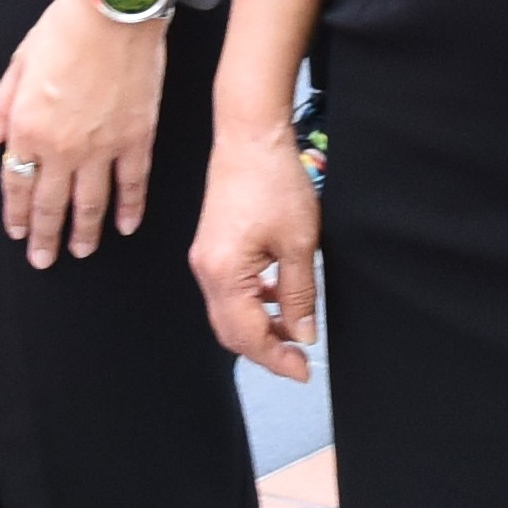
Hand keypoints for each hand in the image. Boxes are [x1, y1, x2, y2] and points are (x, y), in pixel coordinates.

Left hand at [0, 0, 166, 268]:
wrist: (113, 10)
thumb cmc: (62, 29)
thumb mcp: (17, 65)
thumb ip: (3, 108)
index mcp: (27, 129)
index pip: (17, 185)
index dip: (17, 214)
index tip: (17, 232)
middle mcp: (62, 148)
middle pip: (51, 205)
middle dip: (46, 238)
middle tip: (44, 260)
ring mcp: (103, 148)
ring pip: (92, 204)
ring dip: (85, 233)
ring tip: (81, 251)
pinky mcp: (137, 139)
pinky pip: (132, 185)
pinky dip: (129, 209)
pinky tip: (125, 226)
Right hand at [191, 118, 320, 382]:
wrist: (250, 137)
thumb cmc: (273, 180)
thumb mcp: (299, 244)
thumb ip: (299, 294)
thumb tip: (302, 333)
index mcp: (224, 273)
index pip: (248, 335)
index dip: (276, 358)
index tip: (303, 370)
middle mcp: (206, 270)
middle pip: (231, 331)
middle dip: (265, 349)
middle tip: (299, 359)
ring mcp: (205, 259)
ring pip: (229, 312)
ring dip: (260, 326)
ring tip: (294, 328)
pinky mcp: (211, 248)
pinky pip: (228, 290)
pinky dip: (253, 302)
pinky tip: (278, 295)